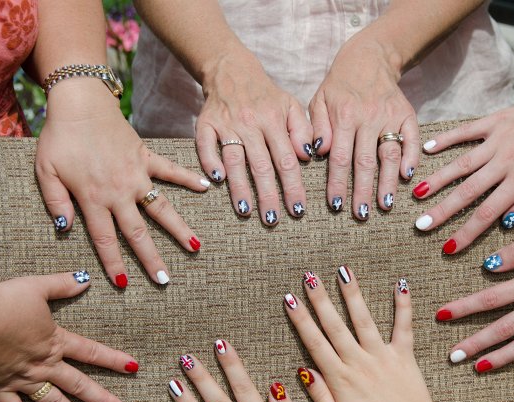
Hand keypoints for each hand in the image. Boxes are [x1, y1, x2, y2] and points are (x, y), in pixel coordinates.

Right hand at [0, 271, 137, 401]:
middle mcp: (44, 365)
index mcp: (55, 341)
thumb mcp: (37, 287)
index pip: (91, 352)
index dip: (114, 359)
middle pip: (79, 384)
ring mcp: (22, 379)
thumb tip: (86, 279)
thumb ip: (62, 284)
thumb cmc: (2, 302)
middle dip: (102, 399)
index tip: (134, 368)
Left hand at [36, 82, 208, 286]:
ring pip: (161, 208)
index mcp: (93, 198)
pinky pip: (171, 170)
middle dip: (151, 259)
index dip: (114, 263)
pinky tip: (206, 187)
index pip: (106, 239)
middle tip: (165, 280)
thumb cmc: (60, 138)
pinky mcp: (146, 157)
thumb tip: (65, 229)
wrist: (80, 103)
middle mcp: (119, 192)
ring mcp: (137, 175)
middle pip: (138, 232)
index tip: (124, 284)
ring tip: (195, 247)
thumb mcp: (45, 171)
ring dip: (178, 229)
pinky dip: (189, 178)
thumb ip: (55, 202)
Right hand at [195, 52, 312, 225]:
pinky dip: (210, 161)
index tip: (298, 209)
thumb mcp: (291, 106)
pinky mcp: (205, 123)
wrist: (232, 70)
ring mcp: (227, 124)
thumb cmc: (266, 96)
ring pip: (235, 159)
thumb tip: (308, 156)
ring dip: (240, 187)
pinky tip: (216, 180)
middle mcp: (251, 123)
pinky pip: (205, 144)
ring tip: (246, 212)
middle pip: (261, 165)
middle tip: (273, 220)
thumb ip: (303, 130)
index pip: (287, 160)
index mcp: (274, 120)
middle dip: (268, 195)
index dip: (293, 186)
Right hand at [284, 269, 439, 401]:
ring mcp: (383, 357)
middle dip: (320, 299)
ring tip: (344, 271)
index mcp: (340, 379)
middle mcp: (359, 362)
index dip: (301, 320)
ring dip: (352, 294)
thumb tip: (304, 370)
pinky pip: (403, 327)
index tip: (290, 299)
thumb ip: (320, 397)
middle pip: (335, 325)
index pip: (315, 343)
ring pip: (364, 320)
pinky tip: (400, 284)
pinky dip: (402, 305)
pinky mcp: (404, 357)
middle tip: (309, 276)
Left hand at [309, 40, 418, 219]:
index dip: (338, 183)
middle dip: (362, 191)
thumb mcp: (318, 100)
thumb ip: (317, 126)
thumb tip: (317, 152)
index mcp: (343, 116)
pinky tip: (408, 178)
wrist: (369, 58)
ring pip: (389, 154)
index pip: (339, 157)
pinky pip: (412, 139)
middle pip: (365, 161)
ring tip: (384, 206)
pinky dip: (411, 158)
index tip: (336, 205)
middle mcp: (368, 117)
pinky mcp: (407, 114)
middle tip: (360, 214)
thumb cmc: (338, 86)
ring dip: (387, 182)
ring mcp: (390, 116)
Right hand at [412, 91, 513, 252]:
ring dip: (438, 180)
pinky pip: (467, 131)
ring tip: (416, 194)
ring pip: (461, 164)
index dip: (466, 233)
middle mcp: (504, 161)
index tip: (449, 247)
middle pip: (467, 192)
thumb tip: (507, 223)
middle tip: (421, 225)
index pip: (487, 213)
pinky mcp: (496, 121)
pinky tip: (429, 148)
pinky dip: (447, 139)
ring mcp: (497, 140)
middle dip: (442, 211)